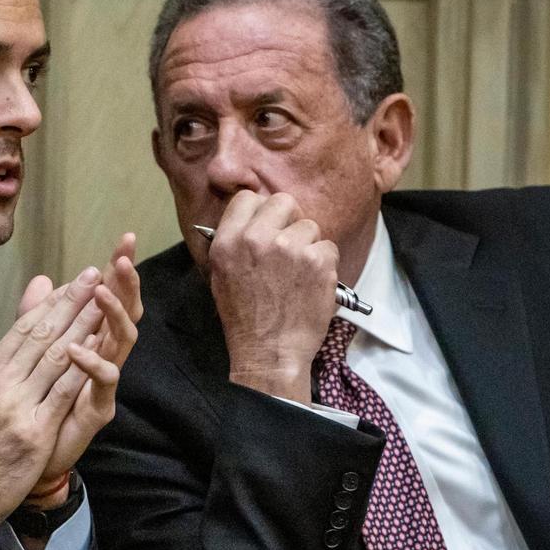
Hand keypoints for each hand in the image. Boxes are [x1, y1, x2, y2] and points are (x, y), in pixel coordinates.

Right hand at [0, 266, 108, 549]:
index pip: (20, 331)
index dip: (47, 305)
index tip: (67, 286)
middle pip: (42, 334)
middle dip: (71, 302)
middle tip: (93, 275)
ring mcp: (17, 405)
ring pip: (57, 355)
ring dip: (84, 324)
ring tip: (103, 300)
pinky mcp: (34, 431)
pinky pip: (64, 391)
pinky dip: (84, 366)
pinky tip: (102, 346)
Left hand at [26, 234, 142, 502]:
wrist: (24, 459)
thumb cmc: (32, 406)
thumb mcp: (30, 352)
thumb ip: (35, 317)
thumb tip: (43, 279)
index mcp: (88, 340)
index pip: (106, 297)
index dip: (116, 270)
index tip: (124, 241)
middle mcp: (101, 358)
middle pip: (122, 313)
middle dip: (126, 284)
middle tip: (125, 256)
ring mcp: (102, 384)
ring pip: (120, 342)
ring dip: (113, 315)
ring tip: (103, 292)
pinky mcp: (99, 409)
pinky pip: (104, 383)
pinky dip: (93, 363)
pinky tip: (79, 348)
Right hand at [205, 191, 336, 402]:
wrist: (269, 352)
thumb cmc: (245, 318)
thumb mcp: (220, 275)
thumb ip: (233, 241)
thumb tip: (250, 217)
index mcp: (228, 241)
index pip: (248, 198)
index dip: (261, 210)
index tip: (268, 225)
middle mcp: (257, 239)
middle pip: (283, 201)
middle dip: (289, 220)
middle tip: (288, 245)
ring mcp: (290, 248)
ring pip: (310, 226)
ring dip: (308, 246)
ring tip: (297, 274)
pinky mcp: (318, 261)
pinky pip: (328, 247)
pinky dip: (325, 264)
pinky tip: (311, 285)